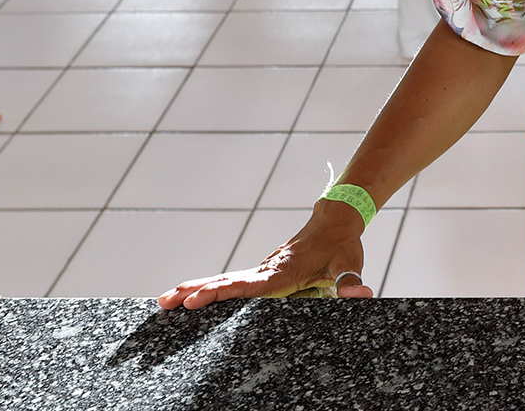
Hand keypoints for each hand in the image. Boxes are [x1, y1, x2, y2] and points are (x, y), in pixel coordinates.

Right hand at [158, 203, 371, 308]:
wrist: (335, 221)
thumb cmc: (342, 246)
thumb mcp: (350, 264)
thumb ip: (351, 281)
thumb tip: (360, 294)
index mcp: (280, 274)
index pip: (245, 287)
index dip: (219, 294)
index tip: (193, 301)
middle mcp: (265, 271)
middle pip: (224, 282)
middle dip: (193, 292)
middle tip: (164, 303)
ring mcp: (261, 272)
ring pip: (222, 281)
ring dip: (193, 289)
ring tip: (164, 302)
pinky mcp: (261, 274)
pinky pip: (230, 283)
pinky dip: (207, 289)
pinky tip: (191, 298)